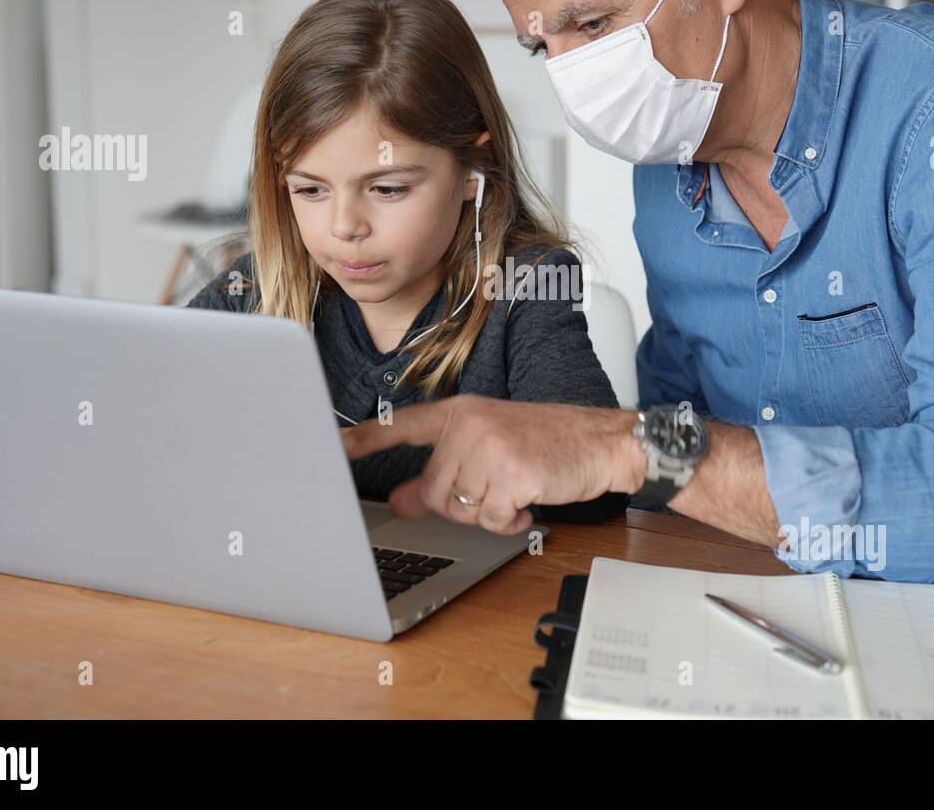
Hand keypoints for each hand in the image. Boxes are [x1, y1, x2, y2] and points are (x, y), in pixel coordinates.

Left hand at [341, 395, 643, 534]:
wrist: (603, 441)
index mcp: (460, 413)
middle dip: (463, 504)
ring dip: (489, 513)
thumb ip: (442, 471)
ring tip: (516, 486)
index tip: (331, 446)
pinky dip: (511, 520)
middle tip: (496, 485)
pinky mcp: (511, 474)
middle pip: (434, 492)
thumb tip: (401, 501)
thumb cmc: (549, 442)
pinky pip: (490, 520)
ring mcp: (489, 449)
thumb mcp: (490, 447)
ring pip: (461, 510)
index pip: (402, 427)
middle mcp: (469, 426)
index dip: (364, 440)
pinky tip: (529, 498)